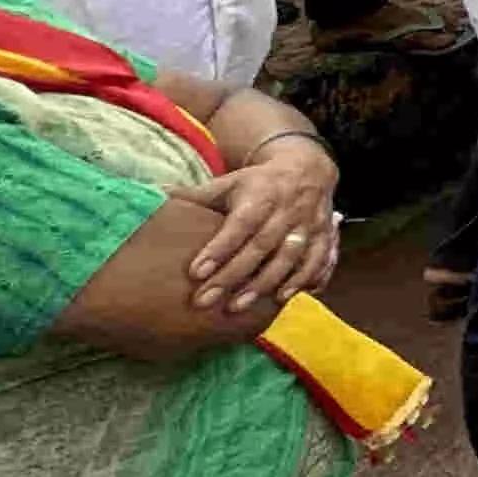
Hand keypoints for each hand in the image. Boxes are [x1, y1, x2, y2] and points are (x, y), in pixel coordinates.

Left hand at [182, 141, 341, 311]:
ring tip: (236, 307)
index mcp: (261, 194)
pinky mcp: (326, 237)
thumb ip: (195, 194)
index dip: (219, 249)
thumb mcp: (229, 182)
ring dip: (264, 284)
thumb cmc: (259, 183)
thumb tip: (151, 193)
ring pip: (289, 259)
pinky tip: (282, 299)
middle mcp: (288, 210)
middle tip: (205, 301)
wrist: (309, 169)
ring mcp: (310, 225)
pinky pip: (319, 261)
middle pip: (261, 247)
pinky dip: (303, 281)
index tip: (195, 272)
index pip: (239, 225)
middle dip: (234, 276)